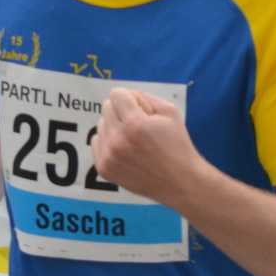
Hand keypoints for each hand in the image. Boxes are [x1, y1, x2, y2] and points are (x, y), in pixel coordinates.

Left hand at [92, 88, 201, 203]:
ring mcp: (108, 156)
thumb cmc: (177, 144)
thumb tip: (126, 95)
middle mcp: (117, 140)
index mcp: (135, 124)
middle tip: (140, 124)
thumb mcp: (170, 111)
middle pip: (106, 108)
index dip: (130, 98)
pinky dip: (109, 141)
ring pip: (101, 125)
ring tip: (134, 139)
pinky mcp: (103, 169)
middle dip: (122, 110)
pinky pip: (96, 142)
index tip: (142, 109)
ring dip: (115, 126)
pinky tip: (125, 149)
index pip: (116, 94)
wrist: (179, 181)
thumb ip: (145, 97)